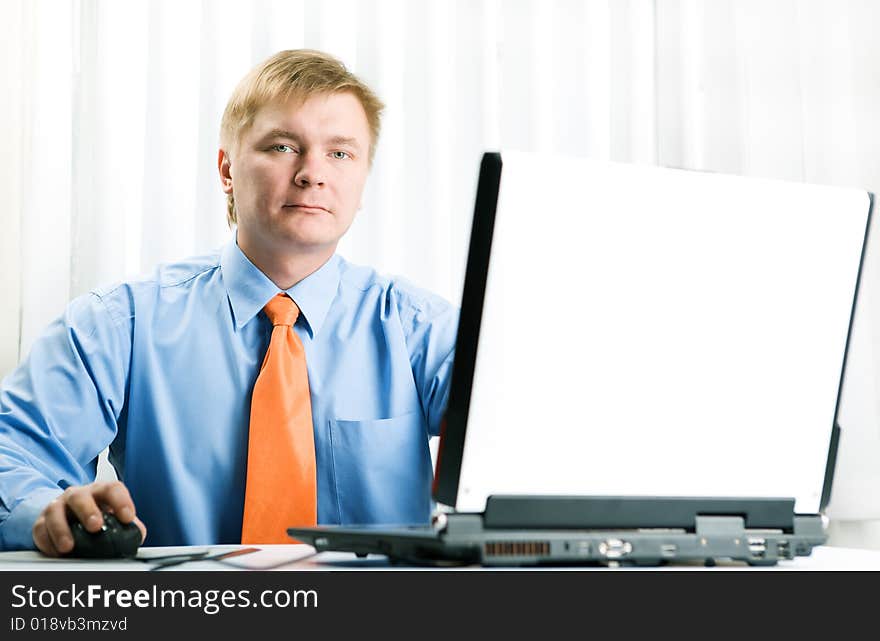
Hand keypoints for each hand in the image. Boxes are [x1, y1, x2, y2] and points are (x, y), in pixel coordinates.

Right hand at [32, 481, 146, 556]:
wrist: (70, 514)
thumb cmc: (98, 514)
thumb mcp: (115, 517)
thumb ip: (129, 524)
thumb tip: (138, 534)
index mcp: (100, 492)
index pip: (112, 489)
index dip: (121, 501)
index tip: (127, 518)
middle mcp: (78, 495)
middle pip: (80, 497)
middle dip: (87, 511)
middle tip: (95, 527)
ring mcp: (58, 506)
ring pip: (55, 511)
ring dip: (62, 529)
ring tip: (69, 547)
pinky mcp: (42, 521)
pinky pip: (40, 529)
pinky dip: (47, 542)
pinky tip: (57, 552)